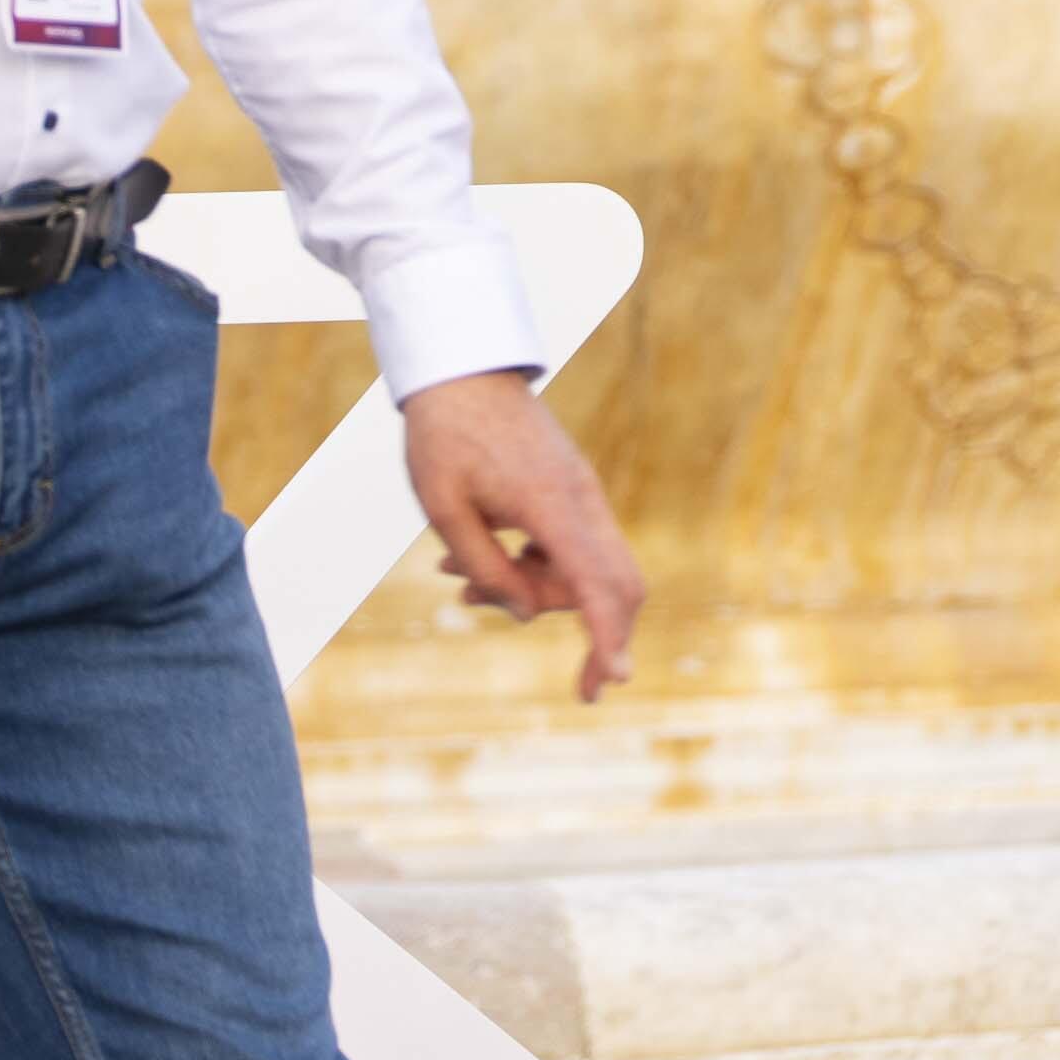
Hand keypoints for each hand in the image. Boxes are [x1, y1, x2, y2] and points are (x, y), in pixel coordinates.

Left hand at [403, 369, 645, 699]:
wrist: (462, 373)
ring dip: (539, 594)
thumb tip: (526, 616)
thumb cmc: (444, 439)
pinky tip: (477, 566)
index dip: (608, 638)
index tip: (616, 680)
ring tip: (459, 586)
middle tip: (578, 687)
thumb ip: (486, 569)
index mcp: (549, 505)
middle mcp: (581, 500)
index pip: (594, 583)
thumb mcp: (445, 511)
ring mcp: (583, 493)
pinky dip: (539, 569)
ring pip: (591, 569)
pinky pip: (575, 547)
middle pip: (614, 584)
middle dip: (596, 634)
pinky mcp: (573, 489)